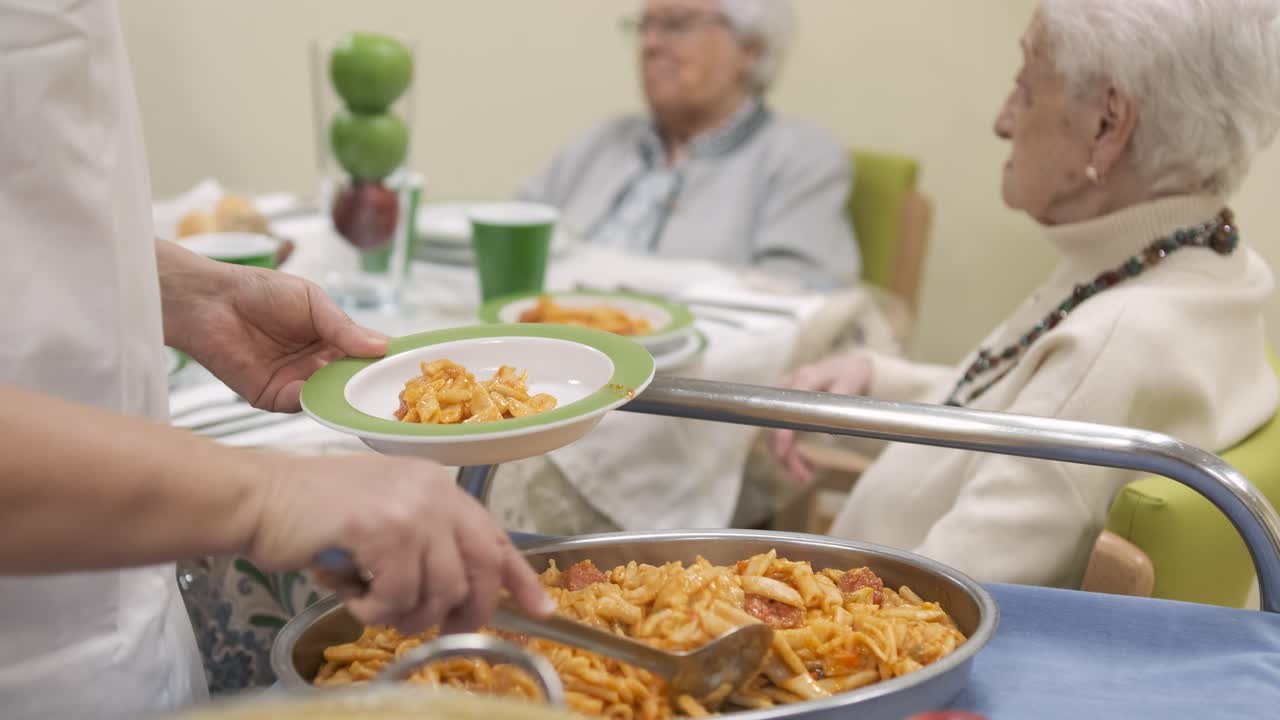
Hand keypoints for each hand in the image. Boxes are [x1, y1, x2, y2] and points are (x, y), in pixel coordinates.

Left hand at [159, 242, 386, 411]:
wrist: (210, 301)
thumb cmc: (259, 291)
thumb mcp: (312, 302)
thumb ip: (343, 327)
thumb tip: (382, 346)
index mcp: (330, 338)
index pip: (365, 353)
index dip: (384, 360)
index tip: (408, 366)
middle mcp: (316, 363)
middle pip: (352, 379)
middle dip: (369, 383)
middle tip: (393, 388)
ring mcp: (296, 381)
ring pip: (330, 396)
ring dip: (346, 395)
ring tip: (364, 393)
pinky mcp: (272, 396)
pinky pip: (300, 404)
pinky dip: (315, 402)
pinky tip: (328, 394)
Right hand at [248, 453, 554, 633]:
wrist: (259, 497)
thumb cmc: (316, 514)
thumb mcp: (387, 517)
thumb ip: (428, 543)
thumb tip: (463, 592)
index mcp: (440, 487)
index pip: (495, 537)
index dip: (521, 578)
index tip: (540, 611)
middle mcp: (434, 492)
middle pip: (479, 570)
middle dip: (465, 614)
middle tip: (440, 630)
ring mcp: (410, 508)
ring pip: (439, 591)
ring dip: (406, 614)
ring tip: (373, 603)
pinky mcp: (381, 529)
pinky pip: (397, 596)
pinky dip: (372, 610)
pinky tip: (349, 592)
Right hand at [769, 352, 872, 485]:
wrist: (851, 365)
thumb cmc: (852, 373)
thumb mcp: (851, 382)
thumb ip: (839, 401)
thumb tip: (827, 432)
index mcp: (803, 380)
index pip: (783, 411)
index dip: (780, 435)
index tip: (783, 456)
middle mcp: (788, 390)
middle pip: (774, 426)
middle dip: (785, 456)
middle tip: (803, 479)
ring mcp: (785, 401)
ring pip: (776, 435)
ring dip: (789, 459)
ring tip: (807, 477)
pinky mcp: (788, 411)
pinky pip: (784, 436)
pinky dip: (793, 454)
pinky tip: (808, 465)